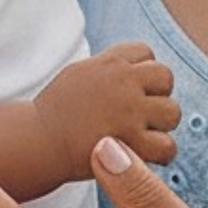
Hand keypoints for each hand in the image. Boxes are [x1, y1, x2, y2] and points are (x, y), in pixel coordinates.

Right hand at [33, 42, 179, 176]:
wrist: (36, 141)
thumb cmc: (55, 112)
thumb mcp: (79, 74)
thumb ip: (108, 67)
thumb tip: (132, 65)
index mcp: (109, 62)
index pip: (146, 53)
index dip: (141, 73)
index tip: (129, 91)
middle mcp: (122, 81)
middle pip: (165, 78)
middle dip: (157, 95)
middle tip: (140, 115)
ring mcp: (128, 111)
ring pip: (172, 112)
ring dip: (161, 125)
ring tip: (143, 135)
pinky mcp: (129, 142)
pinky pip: (167, 145)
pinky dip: (161, 153)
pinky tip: (146, 155)